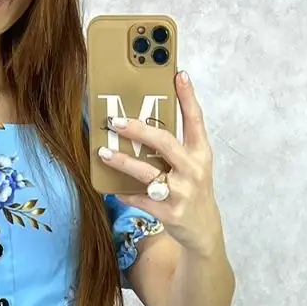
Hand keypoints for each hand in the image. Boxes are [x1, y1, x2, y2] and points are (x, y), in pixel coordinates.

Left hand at [98, 70, 223, 255]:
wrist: (204, 231)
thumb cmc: (194, 191)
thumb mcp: (194, 165)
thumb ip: (177, 145)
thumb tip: (146, 122)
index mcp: (201, 153)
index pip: (195, 119)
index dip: (188, 96)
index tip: (178, 74)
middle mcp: (193, 170)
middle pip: (164, 142)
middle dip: (137, 129)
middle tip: (115, 121)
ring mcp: (181, 192)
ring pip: (146, 172)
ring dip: (122, 161)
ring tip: (103, 153)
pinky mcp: (168, 212)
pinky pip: (139, 198)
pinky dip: (124, 192)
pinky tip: (113, 187)